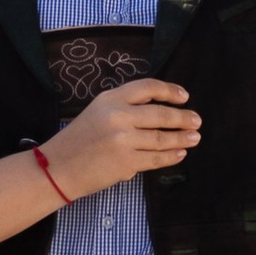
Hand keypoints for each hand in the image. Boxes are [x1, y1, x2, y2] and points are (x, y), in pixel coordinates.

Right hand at [40, 81, 198, 201]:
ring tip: (194, 138)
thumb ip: (125, 106)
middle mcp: (118, 116)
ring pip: (162, 138)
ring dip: (182, 138)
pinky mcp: (126, 162)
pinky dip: (171, 156)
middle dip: (183, 118)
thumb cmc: (79, 139)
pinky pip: (156, 158)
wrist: (58, 167)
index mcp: (110, 98)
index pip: (148, 87)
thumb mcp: (98, 111)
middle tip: (197, 121)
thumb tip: (161, 107)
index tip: (184, 97)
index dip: (170, 91)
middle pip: (161, 114)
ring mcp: (123, 140)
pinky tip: (179, 154)